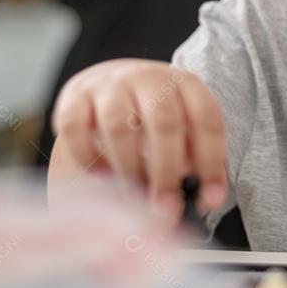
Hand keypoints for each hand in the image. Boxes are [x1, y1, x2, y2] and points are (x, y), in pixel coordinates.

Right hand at [48, 59, 227, 225]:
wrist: (109, 82)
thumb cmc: (151, 117)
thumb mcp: (181, 129)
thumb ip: (193, 162)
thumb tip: (201, 202)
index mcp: (184, 84)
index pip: (206, 118)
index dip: (211, 161)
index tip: (211, 199)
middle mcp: (148, 78)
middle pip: (164, 121)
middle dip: (167, 171)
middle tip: (165, 209)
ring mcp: (110, 84)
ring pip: (119, 125)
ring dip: (128, 168)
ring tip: (133, 197)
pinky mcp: (75, 96)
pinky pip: (76, 127)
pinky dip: (88, 157)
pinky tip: (101, 177)